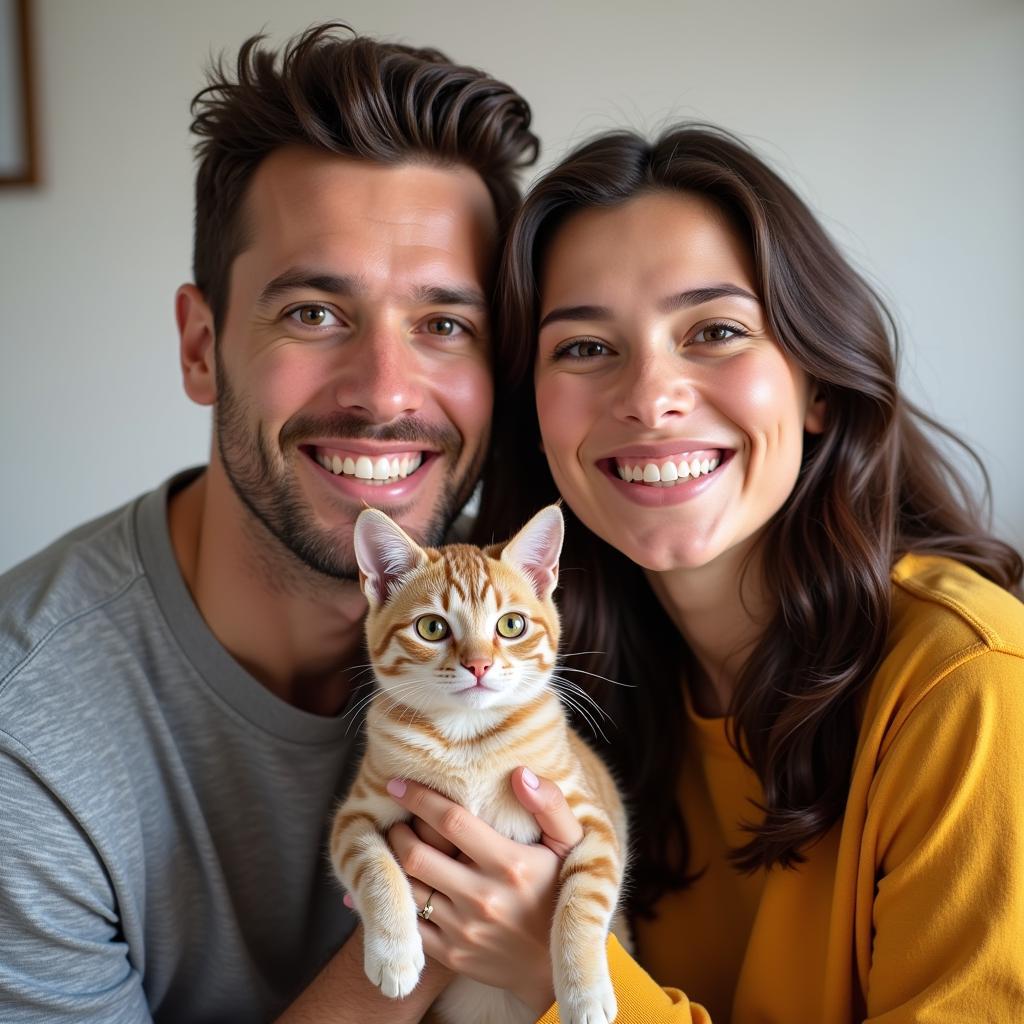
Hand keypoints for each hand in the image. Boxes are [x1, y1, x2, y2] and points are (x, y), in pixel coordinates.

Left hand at [382, 768, 582, 1015]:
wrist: (559, 964)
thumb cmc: (562, 892)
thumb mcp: (572, 846)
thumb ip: (551, 805)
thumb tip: (521, 773)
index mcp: (511, 864)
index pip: (451, 821)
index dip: (420, 798)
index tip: (398, 784)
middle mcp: (484, 897)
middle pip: (417, 854)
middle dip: (397, 830)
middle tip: (396, 819)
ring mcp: (465, 929)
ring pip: (407, 888)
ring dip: (393, 863)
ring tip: (394, 848)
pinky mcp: (452, 954)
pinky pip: (409, 923)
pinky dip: (395, 900)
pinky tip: (396, 884)